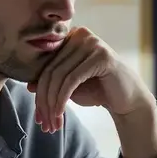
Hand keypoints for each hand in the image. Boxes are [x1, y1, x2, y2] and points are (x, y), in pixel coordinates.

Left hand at [27, 27, 149, 132]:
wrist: (127, 99)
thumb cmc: (98, 90)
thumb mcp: (69, 87)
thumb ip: (51, 82)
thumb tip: (28, 85)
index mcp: (71, 37)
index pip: (46, 65)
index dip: (39, 91)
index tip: (38, 116)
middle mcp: (80, 34)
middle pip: (51, 70)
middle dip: (44, 100)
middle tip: (43, 122)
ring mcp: (92, 43)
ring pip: (59, 76)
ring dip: (52, 103)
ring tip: (52, 123)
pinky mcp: (101, 56)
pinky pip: (72, 79)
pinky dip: (62, 99)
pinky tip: (59, 114)